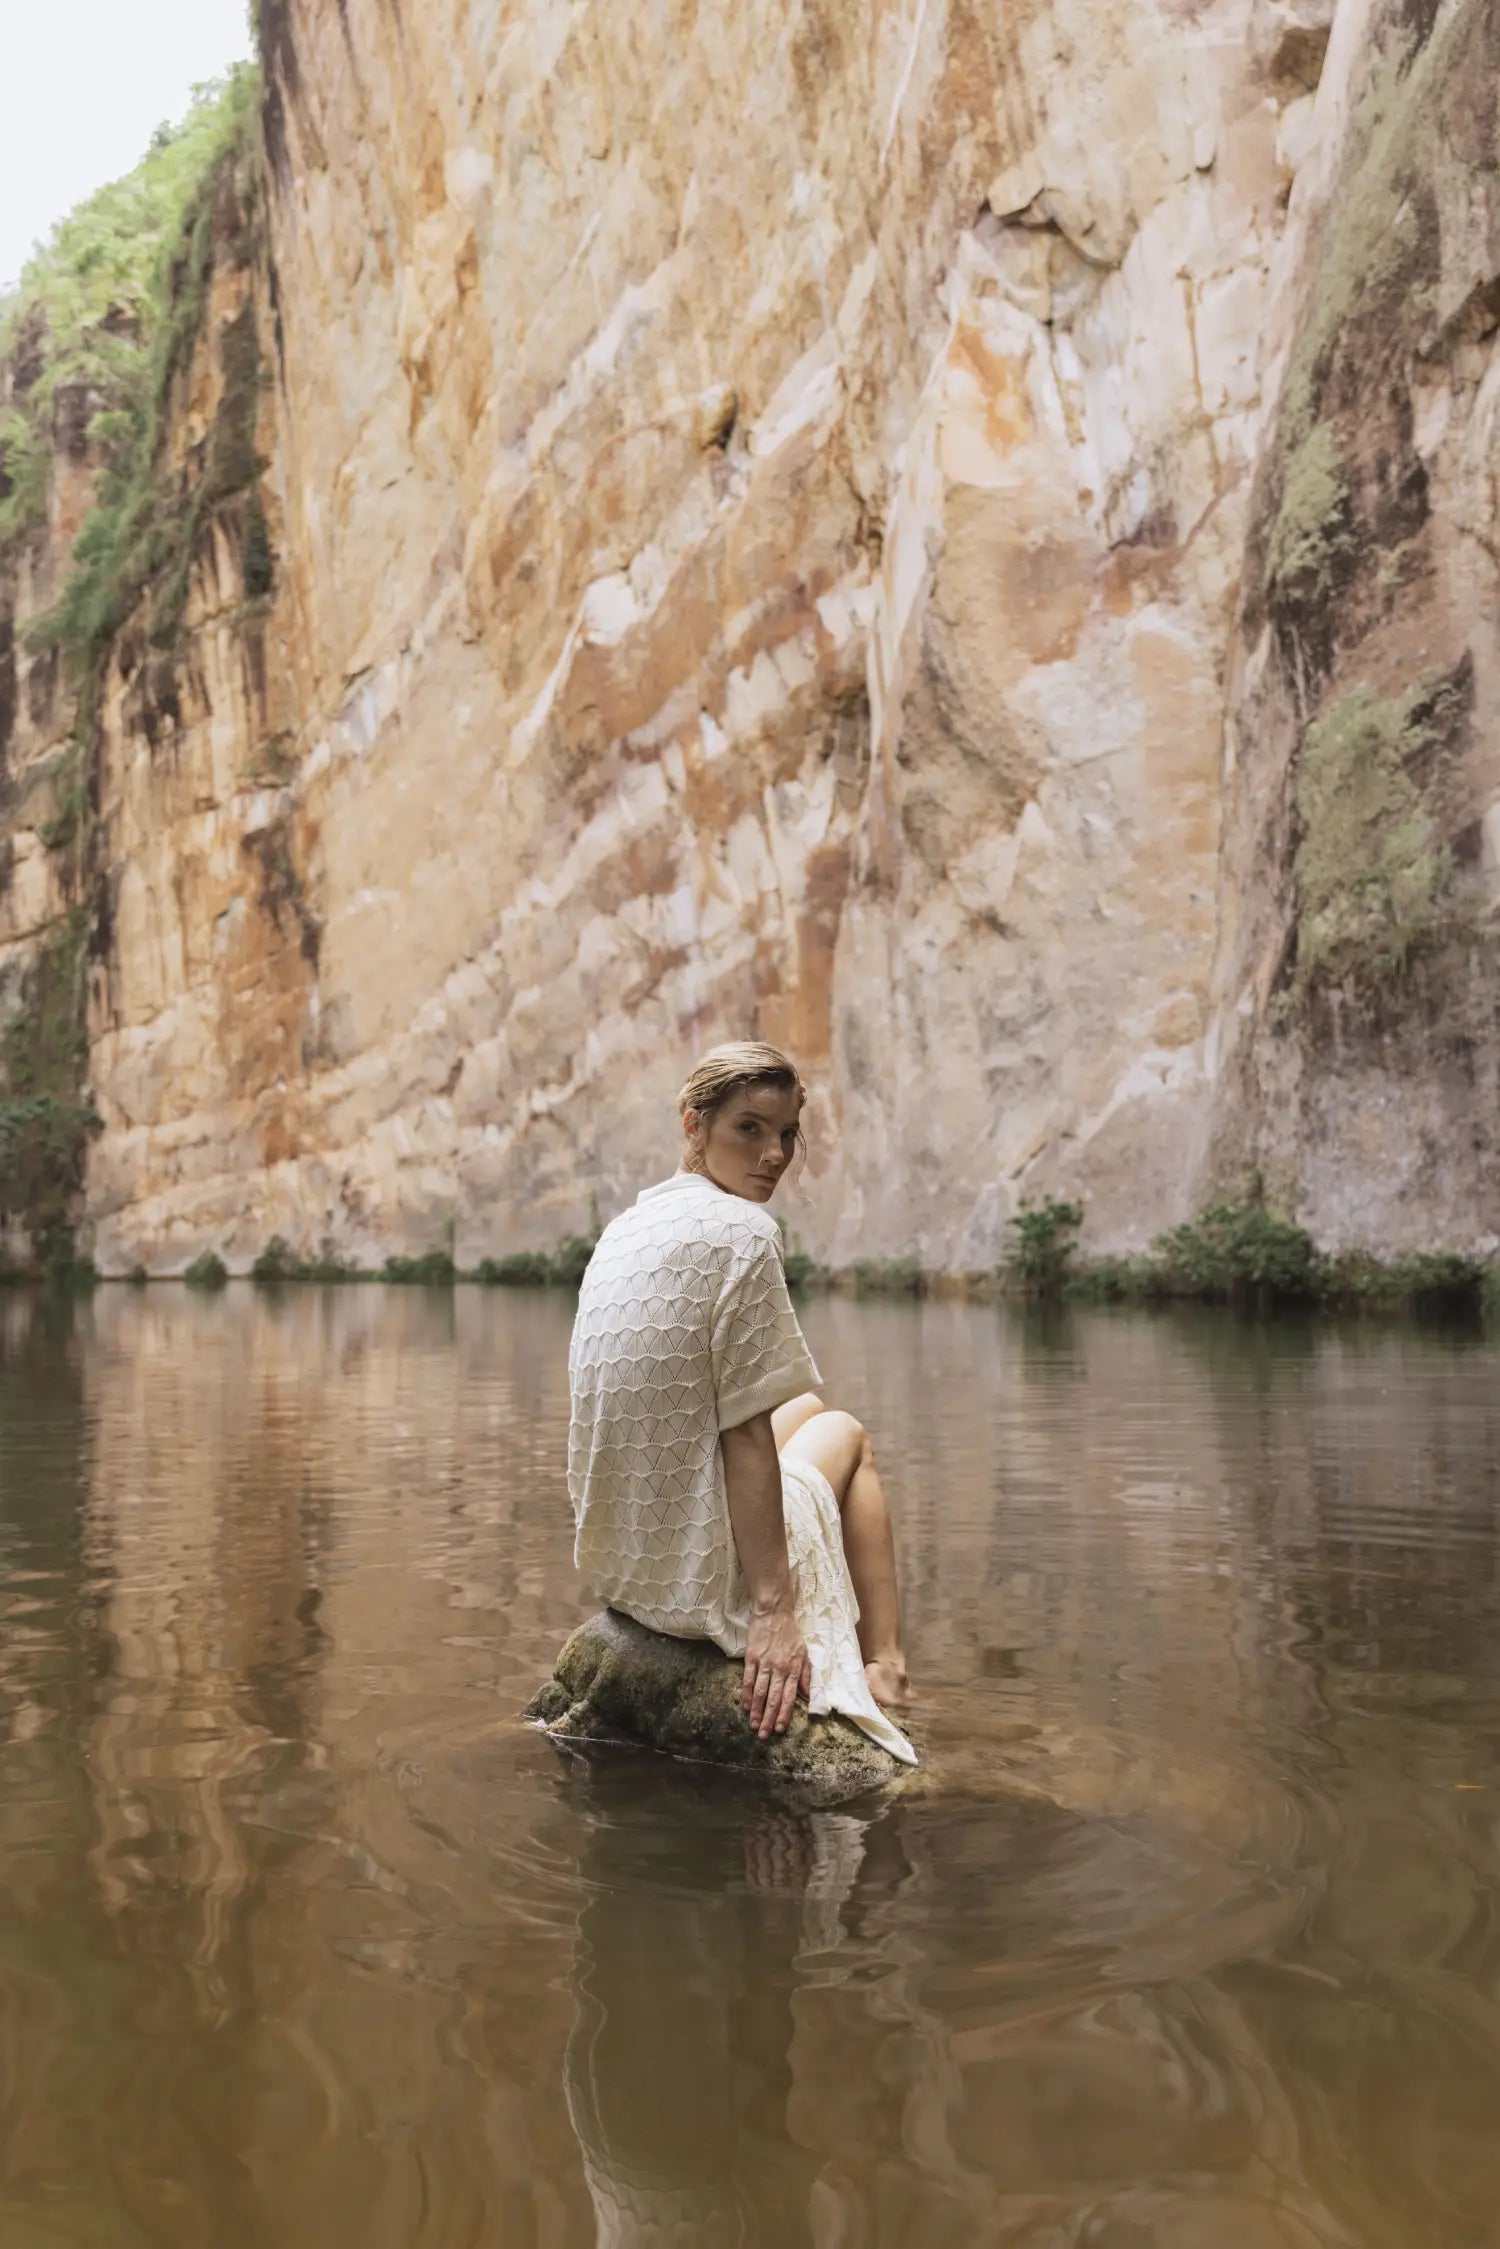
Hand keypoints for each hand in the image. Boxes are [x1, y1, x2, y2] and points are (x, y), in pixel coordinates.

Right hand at [743, 1601, 810, 1740]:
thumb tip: (807, 1695)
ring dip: (757, 1711)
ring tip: (754, 1726)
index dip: (784, 1714)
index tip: (780, 1729)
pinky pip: (748, 1679)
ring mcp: (764, 1663)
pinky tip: (746, 1706)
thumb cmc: (790, 1634)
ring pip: (760, 1692)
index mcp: (793, 1669)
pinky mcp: (751, 1657)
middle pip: (773, 1698)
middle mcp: (779, 1669)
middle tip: (764, 1736)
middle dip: (769, 1719)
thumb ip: (806, 1674)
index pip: (789, 1697)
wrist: (774, 1613)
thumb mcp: (804, 1653)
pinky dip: (747, 1694)